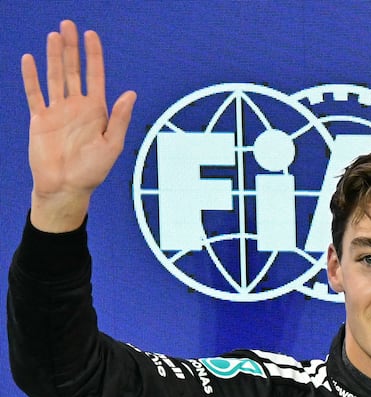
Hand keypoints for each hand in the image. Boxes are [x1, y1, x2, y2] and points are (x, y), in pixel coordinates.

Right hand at [22, 20, 135, 231]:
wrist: (66, 188)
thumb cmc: (92, 172)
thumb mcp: (112, 145)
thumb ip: (119, 118)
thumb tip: (130, 93)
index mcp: (97, 111)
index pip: (95, 76)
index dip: (93, 55)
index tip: (91, 35)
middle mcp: (77, 107)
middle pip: (73, 70)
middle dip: (72, 48)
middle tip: (68, 25)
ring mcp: (57, 111)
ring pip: (55, 77)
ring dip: (54, 57)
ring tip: (53, 36)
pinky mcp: (39, 119)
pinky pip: (34, 94)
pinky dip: (31, 77)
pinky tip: (30, 60)